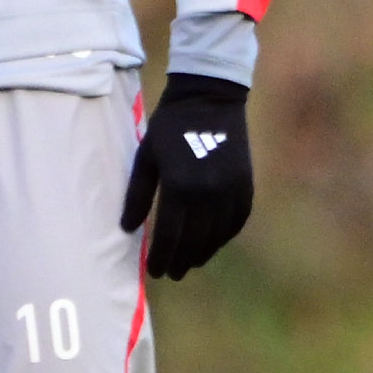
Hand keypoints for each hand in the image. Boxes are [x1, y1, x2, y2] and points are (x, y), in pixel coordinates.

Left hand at [119, 73, 253, 278]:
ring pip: (217, 236)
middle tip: (171, 274)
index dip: (161, 258)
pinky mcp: (245, 186)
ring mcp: (231, 192)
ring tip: (190, 264)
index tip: (153, 272)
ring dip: (203, 254)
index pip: (170, 236)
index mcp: (180, 188)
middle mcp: (209, 195)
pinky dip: (224, 237)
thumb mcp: (146, 158)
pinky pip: (236, 222)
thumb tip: (127, 229)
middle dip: (181, 261)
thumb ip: (138, 195)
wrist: (209, 99)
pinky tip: (213, 243)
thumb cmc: (170, 127)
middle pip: (194, 242)